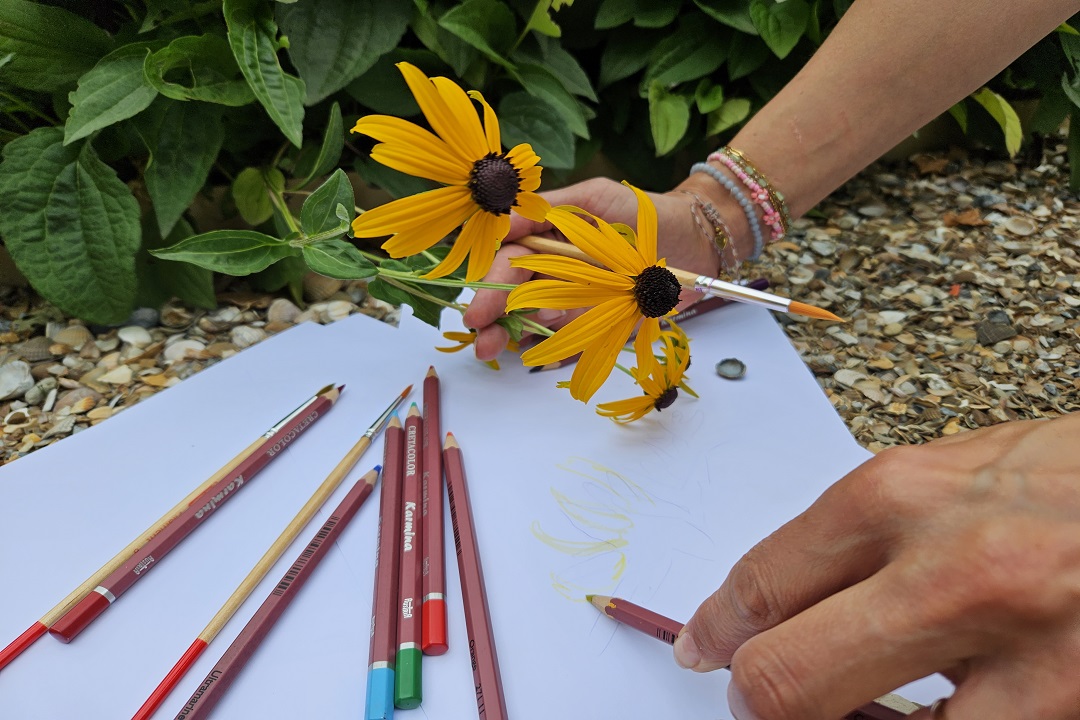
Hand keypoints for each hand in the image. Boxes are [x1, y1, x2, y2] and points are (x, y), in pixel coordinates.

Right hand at [461, 177, 721, 361]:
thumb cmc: (643, 214)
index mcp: (546, 235)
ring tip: (508, 344)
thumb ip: (548, 209)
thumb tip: (503, 220)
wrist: (694, 242)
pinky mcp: (592, 321)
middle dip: (494, 319)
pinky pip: (562, 338)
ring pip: (532, 319)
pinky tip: (541, 346)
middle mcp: (553, 268)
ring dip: (518, 334)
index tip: (480, 308)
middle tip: (482, 341)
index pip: (508, 259)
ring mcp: (571, 297)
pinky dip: (549, 345)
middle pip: (513, 294)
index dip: (491, 283)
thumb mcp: (593, 199)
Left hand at [672, 414, 1079, 719]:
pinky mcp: (1069, 708)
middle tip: (759, 701)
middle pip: (786, 679)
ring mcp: (1022, 658)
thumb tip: (778, 596)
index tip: (705, 650)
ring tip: (854, 704)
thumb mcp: (959, 470)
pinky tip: (946, 705)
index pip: (762, 584)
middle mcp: (949, 575)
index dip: (717, 628)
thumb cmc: (1077, 479)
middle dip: (759, 701)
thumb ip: (868, 533)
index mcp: (900, 497)